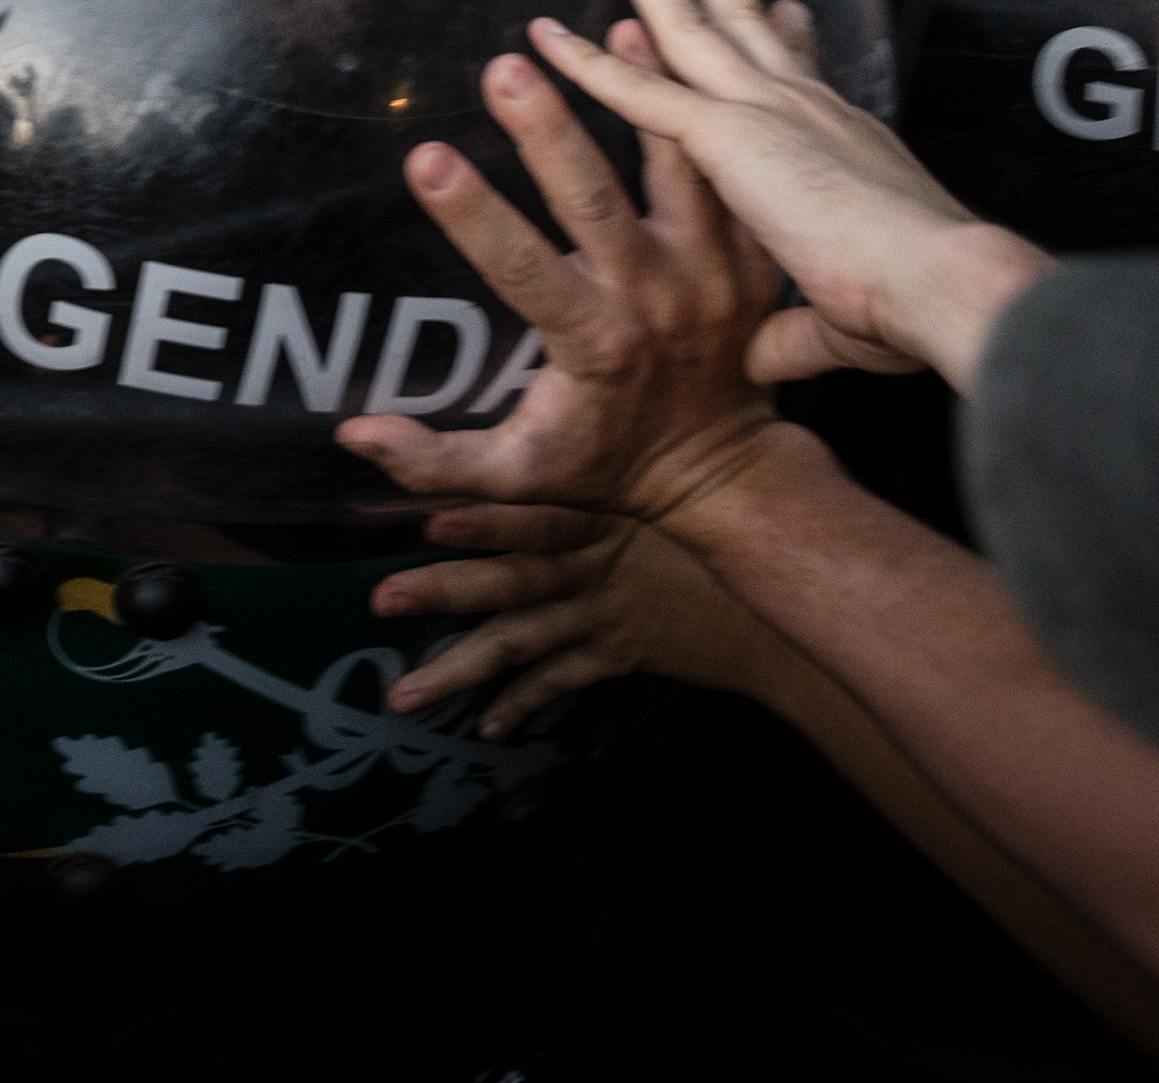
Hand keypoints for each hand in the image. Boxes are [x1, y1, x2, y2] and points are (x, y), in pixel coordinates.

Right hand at [336, 45, 787, 526]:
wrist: (728, 471)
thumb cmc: (608, 465)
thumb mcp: (521, 478)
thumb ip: (439, 460)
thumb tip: (354, 435)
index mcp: (595, 345)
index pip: (522, 270)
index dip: (473, 216)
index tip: (424, 157)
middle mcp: (657, 299)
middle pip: (598, 203)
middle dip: (551, 132)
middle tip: (510, 63)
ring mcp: (713, 271)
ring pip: (678, 170)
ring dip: (647, 96)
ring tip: (618, 27)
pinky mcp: (751, 254)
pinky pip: (735, 171)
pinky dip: (724, 108)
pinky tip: (700, 45)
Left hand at [376, 503, 802, 738]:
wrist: (776, 599)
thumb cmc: (714, 521)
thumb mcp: (661, 481)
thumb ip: (604, 462)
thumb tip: (540, 432)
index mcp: (602, 514)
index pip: (540, 515)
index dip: (490, 519)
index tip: (431, 518)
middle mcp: (596, 565)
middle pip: (514, 579)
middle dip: (448, 590)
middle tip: (382, 600)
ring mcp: (605, 614)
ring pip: (522, 643)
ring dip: (460, 669)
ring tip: (403, 696)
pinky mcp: (619, 653)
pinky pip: (563, 681)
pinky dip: (524, 703)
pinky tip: (486, 725)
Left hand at [521, 0, 1049, 387]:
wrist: (940, 291)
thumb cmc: (915, 312)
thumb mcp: (845, 322)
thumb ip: (796, 334)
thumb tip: (763, 359)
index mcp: (844, 148)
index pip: (806, 82)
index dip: (793, 41)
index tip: (786, 7)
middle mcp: (806, 113)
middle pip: (749, 27)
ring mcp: (766, 115)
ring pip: (693, 32)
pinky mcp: (729, 137)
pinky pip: (636, 92)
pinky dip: (587, 64)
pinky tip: (545, 38)